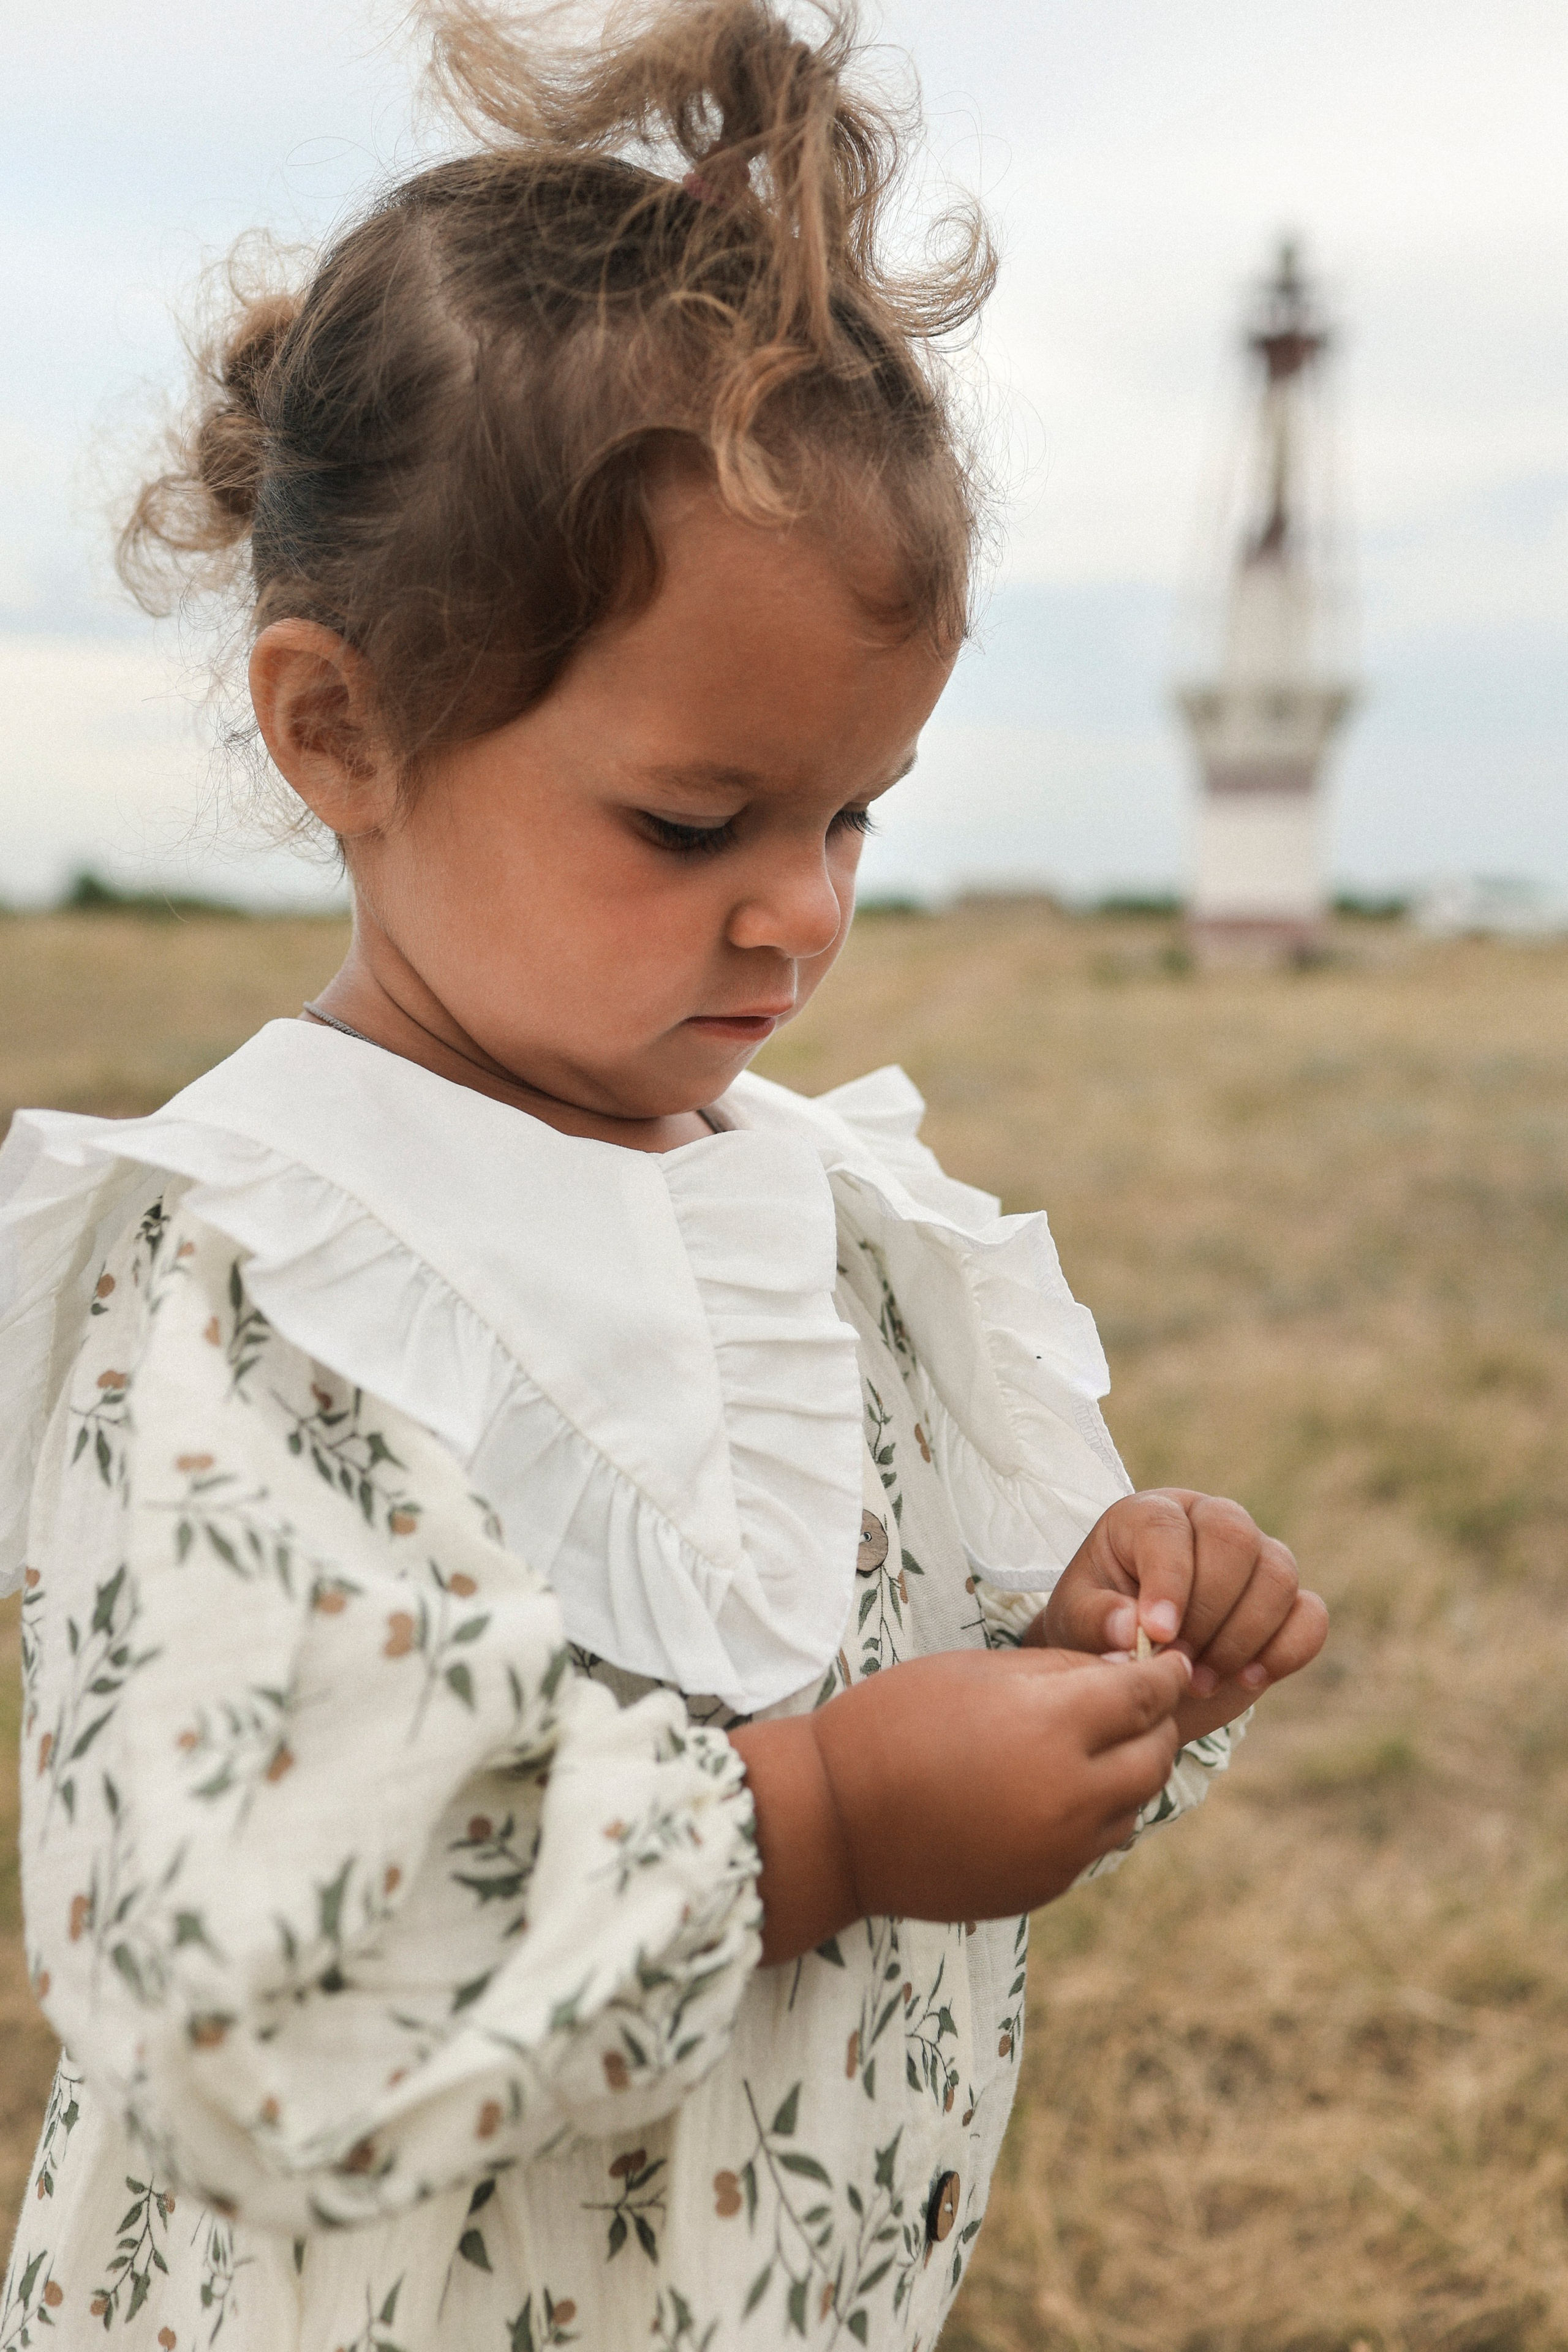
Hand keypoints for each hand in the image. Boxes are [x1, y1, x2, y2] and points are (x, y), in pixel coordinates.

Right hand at [731, 1644, 1192, 1964]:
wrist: (835, 1820)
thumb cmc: (895, 1722)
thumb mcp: (977, 1672)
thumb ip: (1059, 1672)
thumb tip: (1122, 1671)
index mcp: (1052, 1726)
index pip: (1145, 1696)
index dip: (1165, 1676)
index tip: (1171, 1664)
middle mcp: (1070, 1795)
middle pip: (1155, 1757)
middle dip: (1156, 1724)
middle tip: (1140, 1704)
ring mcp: (1061, 1851)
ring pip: (1134, 1807)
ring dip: (1128, 1773)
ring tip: (1096, 1747)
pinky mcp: (1044, 1888)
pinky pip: (1096, 1846)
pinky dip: (1094, 1816)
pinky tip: (1057, 1793)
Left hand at [1029, 1489, 1327, 1743]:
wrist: (1133, 1666)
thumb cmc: (1097, 1629)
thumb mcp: (1076, 1623)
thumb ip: (1096, 1620)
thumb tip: (1131, 1628)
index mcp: (1149, 1515)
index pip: (1169, 1528)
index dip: (1169, 1580)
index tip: (1159, 1634)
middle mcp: (1206, 1522)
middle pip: (1234, 1537)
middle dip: (1210, 1609)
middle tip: (1178, 1662)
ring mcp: (1254, 1558)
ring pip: (1277, 1573)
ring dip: (1243, 1636)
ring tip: (1199, 1680)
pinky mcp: (1285, 1604)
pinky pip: (1310, 1614)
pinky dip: (1286, 1650)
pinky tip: (1247, 1679)